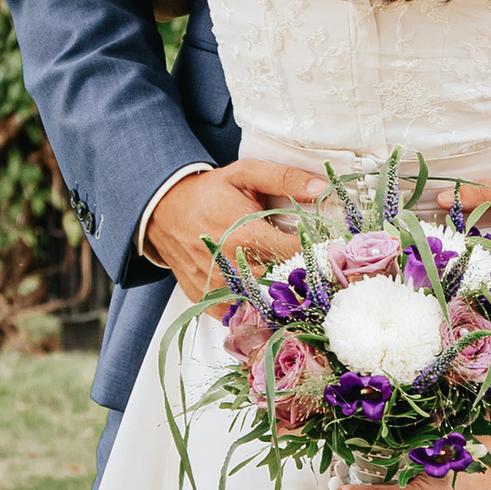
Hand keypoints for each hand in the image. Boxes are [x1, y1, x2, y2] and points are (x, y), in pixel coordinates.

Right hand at [142, 160, 322, 303]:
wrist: (163, 210)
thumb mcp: (245, 174)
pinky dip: (253, 309)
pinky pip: (237, 315)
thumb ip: (285, 179)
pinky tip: (263, 297)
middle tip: (313, 270)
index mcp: (245, 234)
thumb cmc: (206, 193)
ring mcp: (216, 286)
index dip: (317, 253)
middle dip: (302, 278)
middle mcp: (230, 264)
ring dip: (280, 298)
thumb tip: (321, 187)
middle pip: (282, 284)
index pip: (296, 253)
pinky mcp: (205, 298)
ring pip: (261, 305)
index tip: (327, 250)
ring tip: (292, 285)